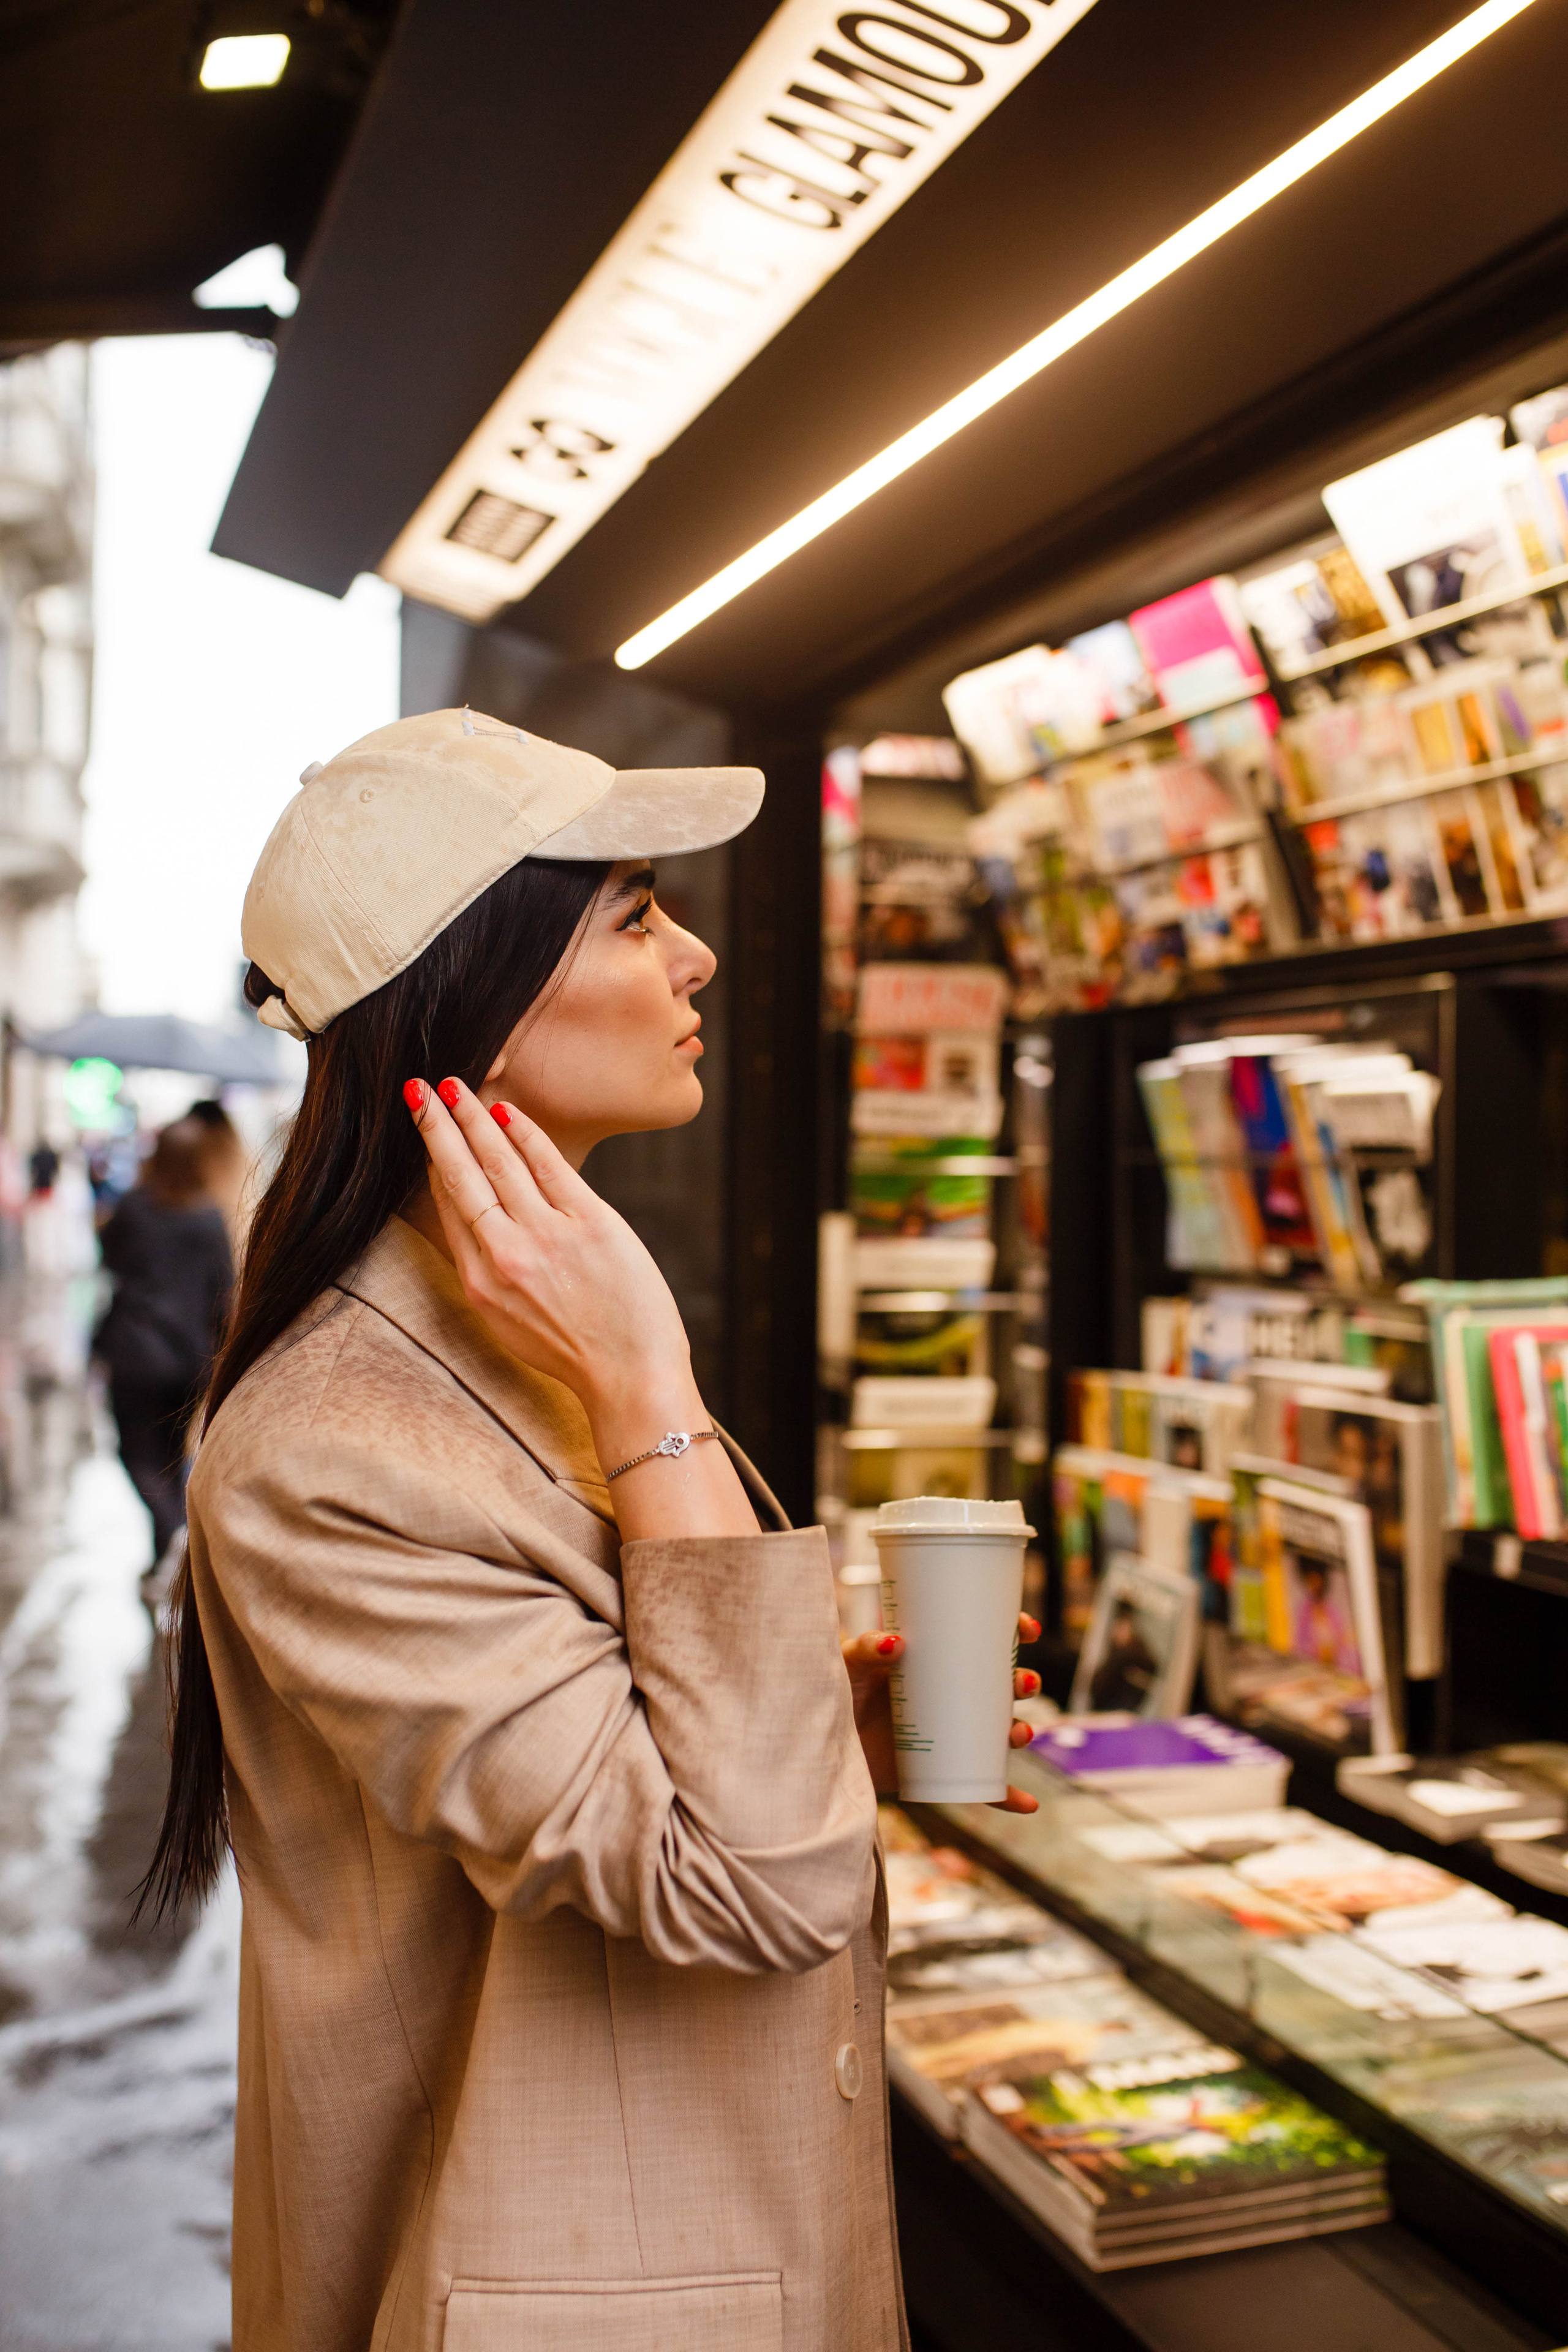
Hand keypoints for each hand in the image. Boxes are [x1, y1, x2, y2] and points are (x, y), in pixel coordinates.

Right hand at [404, 1076, 694, 1429]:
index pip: (449, 1207)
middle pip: (460, 1177)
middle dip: (436, 1127)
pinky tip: (508, 1110)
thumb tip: (475, 1222)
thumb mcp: (508, 1320)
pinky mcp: (591, 1224)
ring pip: (499, 1163)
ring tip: (456, 1087)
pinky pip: (550, 1165)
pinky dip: (525, 1133)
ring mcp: (547, 1237)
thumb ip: (488, 1270)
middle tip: (418, 1089)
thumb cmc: (573, 1350)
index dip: (434, 1162)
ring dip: (473, 1119)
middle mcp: (505, 1256)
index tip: (425, 1129)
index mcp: (480, 1283)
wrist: (630, 1376)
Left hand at [844, 1614, 1042, 1813]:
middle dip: (1022, 1683)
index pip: (982, 1641)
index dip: (1012, 1632)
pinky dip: (1007, 1797)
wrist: (820, 1750)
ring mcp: (950, 1735)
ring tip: (1018, 1735)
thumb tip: (896, 1641)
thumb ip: (865, 1649)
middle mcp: (950, 1696)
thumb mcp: (848, 1666)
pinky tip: (1028, 1804)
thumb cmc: (835, 1697)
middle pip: (1001, 1686)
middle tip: (1021, 1685)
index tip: (1028, 1630)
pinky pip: (983, 1788)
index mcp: (936, 1661)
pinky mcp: (943, 1772)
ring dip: (1019, 1731)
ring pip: (999, 1732)